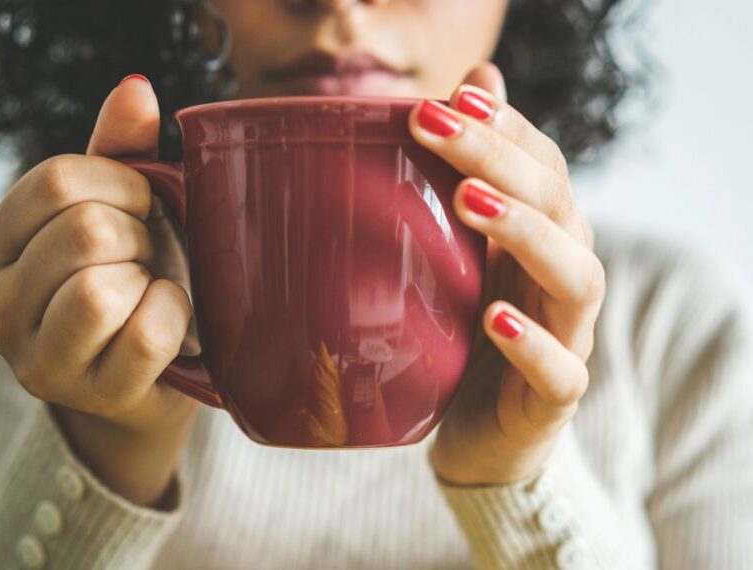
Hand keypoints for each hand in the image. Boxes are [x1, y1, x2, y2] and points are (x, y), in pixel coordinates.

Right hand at [0, 75, 199, 506]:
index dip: (123, 185)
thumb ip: (122, 151)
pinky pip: (145, 335)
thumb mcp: (120, 209)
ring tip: (151, 289)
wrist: (149, 375)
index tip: (144, 207)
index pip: (56, 181)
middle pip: (84, 231)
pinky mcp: (92, 396)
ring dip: (151, 279)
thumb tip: (136, 89)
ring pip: (100, 289)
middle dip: (140, 236)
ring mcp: (39, 361)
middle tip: (149, 258)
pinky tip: (169, 319)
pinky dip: (174, 316)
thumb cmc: (134, 280)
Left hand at [408, 64, 605, 485]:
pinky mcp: (554, 399)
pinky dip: (533, 345)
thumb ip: (466, 182)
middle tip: (436, 126)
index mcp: (543, 240)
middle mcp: (562, 278)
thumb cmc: (467, 338)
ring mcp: (567, 338)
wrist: (483, 437)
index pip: (542, 166)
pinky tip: (493, 318)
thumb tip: (467, 87)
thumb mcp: (459, 257)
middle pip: (556, 205)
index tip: (450, 97)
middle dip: (498, 158)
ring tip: (468, 201)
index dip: (505, 127)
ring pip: (576, 277)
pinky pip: (561, 372)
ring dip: (524, 232)